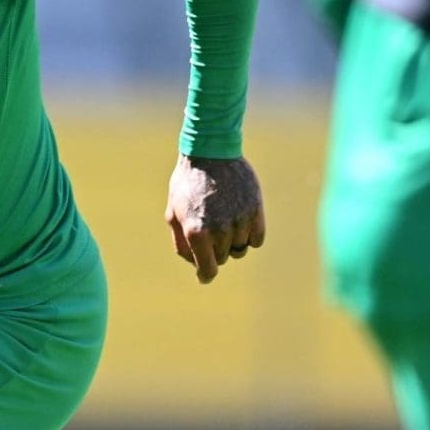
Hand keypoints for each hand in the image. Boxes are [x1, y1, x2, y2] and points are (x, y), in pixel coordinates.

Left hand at [164, 154, 266, 284]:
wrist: (210, 154)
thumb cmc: (187, 184)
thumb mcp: (173, 212)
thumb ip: (182, 242)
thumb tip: (196, 266)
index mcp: (196, 231)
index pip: (208, 269)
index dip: (205, 275)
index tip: (205, 275)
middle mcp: (220, 230)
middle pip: (223, 258)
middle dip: (215, 250)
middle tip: (208, 229)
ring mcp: (240, 221)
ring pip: (241, 249)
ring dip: (232, 242)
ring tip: (222, 220)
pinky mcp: (256, 212)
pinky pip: (256, 239)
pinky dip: (249, 236)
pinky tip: (238, 221)